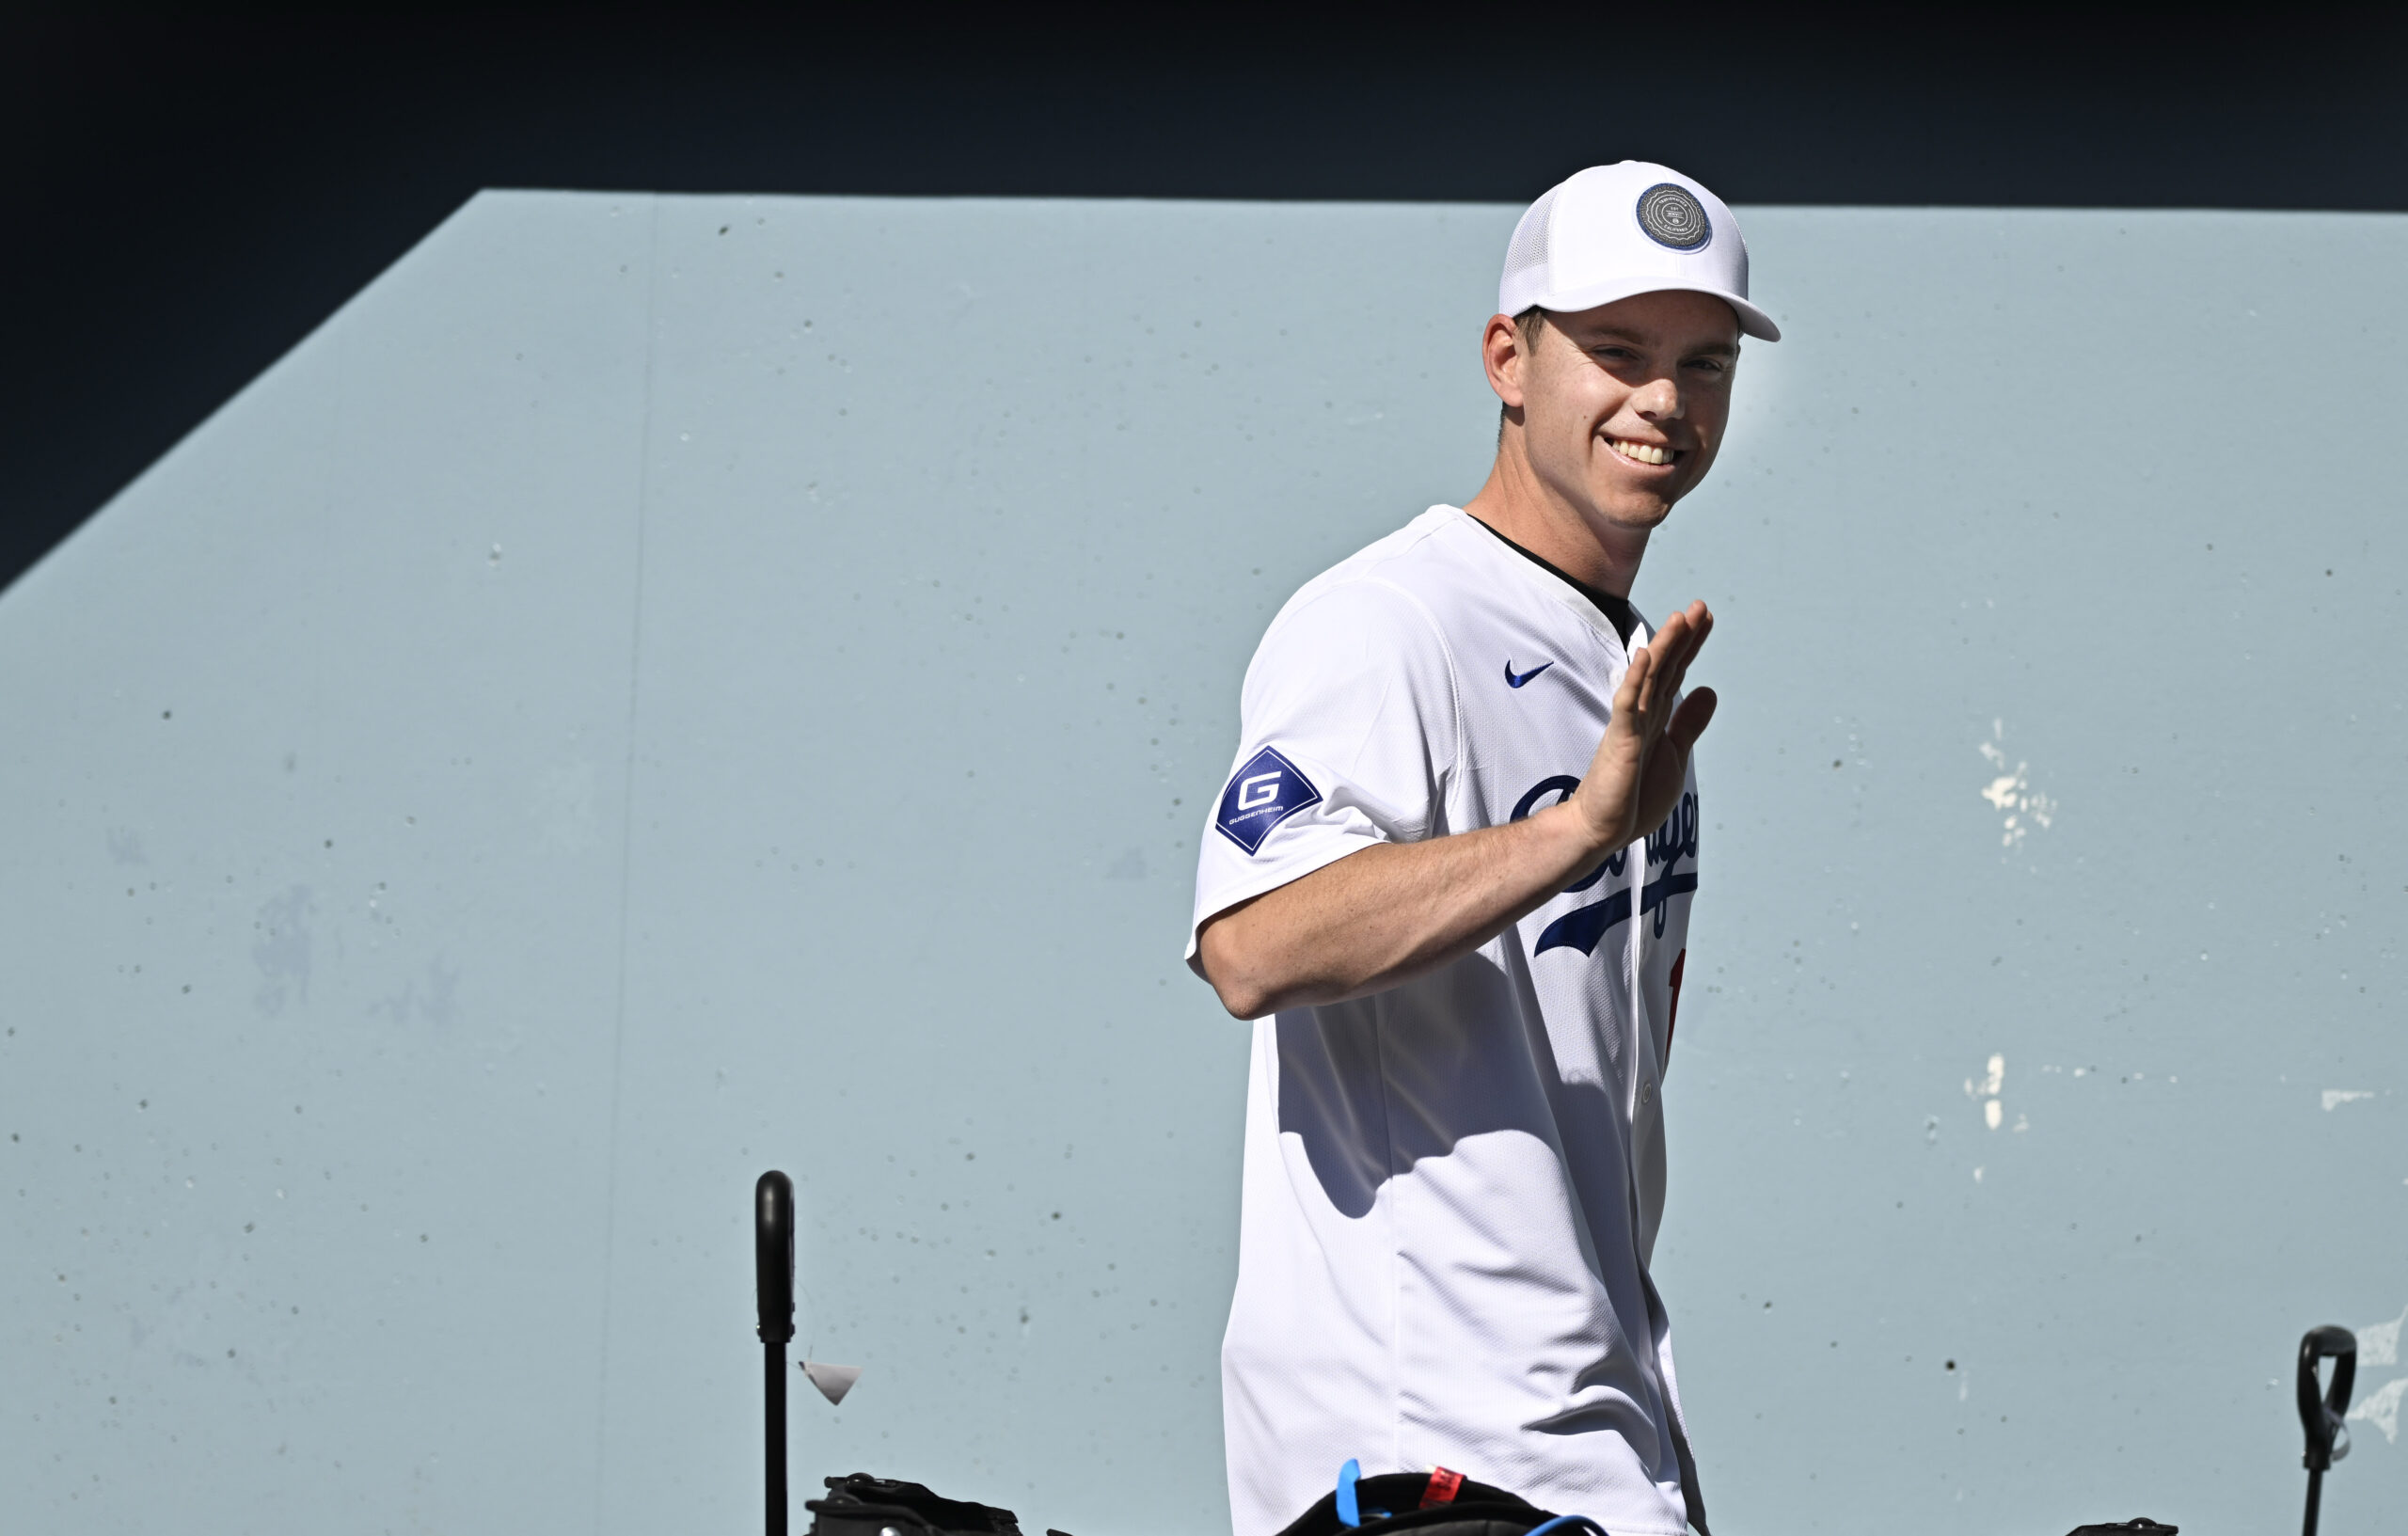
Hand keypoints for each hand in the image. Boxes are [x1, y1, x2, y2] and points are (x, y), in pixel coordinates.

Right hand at [1568, 600, 1717, 851]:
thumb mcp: (1674, 757)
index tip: (1706, 618)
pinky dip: (1636, 679)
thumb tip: (1709, 689)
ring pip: (1648, 678)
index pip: (1676, 673)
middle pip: (1665, 667)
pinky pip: (1627, 705)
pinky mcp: (1619, 740)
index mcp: (1656, 717)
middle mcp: (1642, 714)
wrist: (1602, 829)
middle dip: (1682, 637)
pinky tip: (1644, 656)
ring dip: (1663, 648)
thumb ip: (1688, 723)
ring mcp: (1629, 725)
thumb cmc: (1633, 797)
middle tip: (1700, 606)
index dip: (1691, 645)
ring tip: (1680, 619)